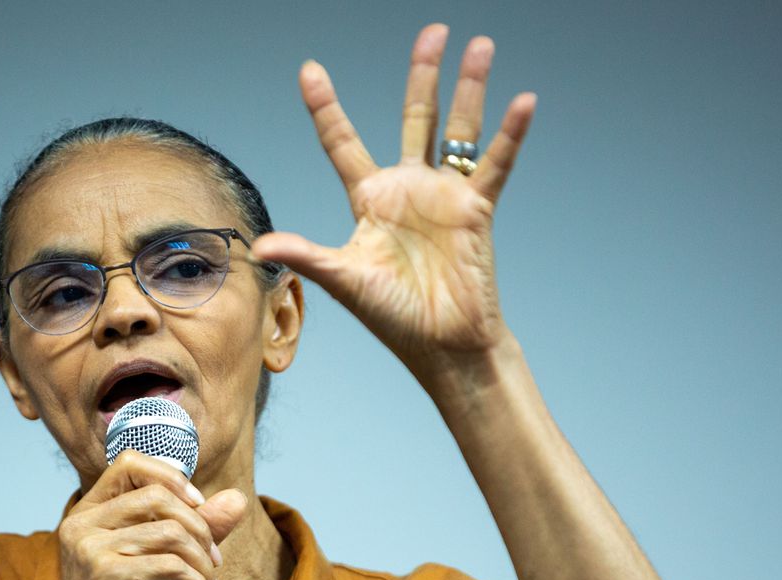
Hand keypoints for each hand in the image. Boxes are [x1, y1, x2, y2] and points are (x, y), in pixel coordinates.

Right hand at [41, 452, 246, 579]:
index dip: (171, 477)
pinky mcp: (106, 575)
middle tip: (214, 561)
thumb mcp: (156, 561)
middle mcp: (81, 525)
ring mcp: (90, 549)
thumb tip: (237, 498)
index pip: (128, 464)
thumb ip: (193, 527)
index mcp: (87, 513)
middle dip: (199, 528)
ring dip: (202, 564)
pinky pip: (171, 566)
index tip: (198, 505)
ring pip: (170, 533)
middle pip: (157, 496)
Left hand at [252, 24, 535, 379]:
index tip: (310, 70)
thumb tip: (259, 245)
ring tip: (480, 45)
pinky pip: (495, 164)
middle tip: (431, 31)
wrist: (442, 345)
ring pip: (459, 130)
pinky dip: (510, 134)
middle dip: (422, 75)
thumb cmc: (393, 317)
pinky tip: (521, 101)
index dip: (327, 107)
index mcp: (370, 200)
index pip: (342, 142)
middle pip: (415, 118)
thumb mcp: (343, 280)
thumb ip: (305, 255)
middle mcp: (407, 189)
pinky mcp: (476, 210)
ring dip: (470, 89)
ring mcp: (444, 196)